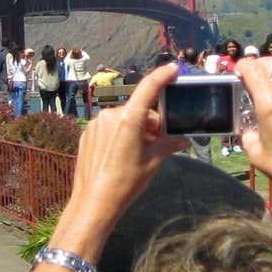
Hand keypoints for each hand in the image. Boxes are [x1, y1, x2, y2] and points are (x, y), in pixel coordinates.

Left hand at [50, 62, 188, 250]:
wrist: (94, 202)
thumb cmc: (125, 183)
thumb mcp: (153, 163)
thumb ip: (168, 145)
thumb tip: (182, 140)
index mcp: (129, 119)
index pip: (148, 88)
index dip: (162, 76)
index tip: (172, 69)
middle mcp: (111, 115)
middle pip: (140, 111)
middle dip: (152, 124)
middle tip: (159, 144)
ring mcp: (97, 124)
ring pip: (125, 119)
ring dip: (136, 130)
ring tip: (139, 154)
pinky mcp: (88, 133)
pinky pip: (110, 127)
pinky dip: (120, 135)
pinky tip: (121, 155)